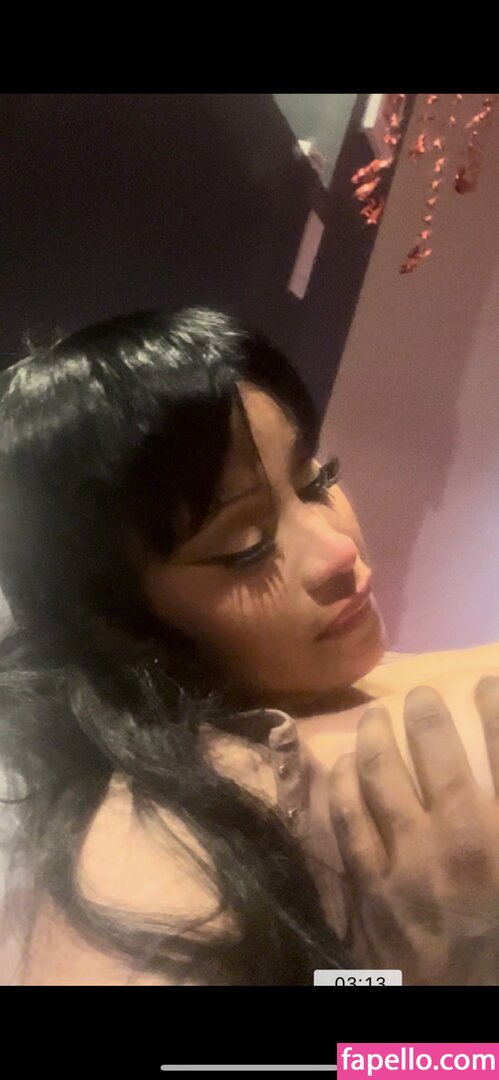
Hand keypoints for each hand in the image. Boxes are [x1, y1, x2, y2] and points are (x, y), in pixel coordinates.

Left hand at [328, 677, 498, 984]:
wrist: (464, 1028)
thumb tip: (491, 793)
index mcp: (498, 839)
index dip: (494, 709)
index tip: (485, 683)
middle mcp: (452, 842)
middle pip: (433, 754)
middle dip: (426, 715)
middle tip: (418, 695)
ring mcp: (402, 867)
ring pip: (378, 780)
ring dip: (376, 740)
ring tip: (374, 718)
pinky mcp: (367, 895)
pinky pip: (344, 826)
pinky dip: (339, 788)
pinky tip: (337, 769)